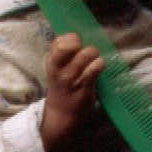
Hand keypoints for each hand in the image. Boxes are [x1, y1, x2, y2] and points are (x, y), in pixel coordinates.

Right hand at [40, 34, 103, 151]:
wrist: (62, 115)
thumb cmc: (64, 86)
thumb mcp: (58, 69)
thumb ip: (65, 53)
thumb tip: (79, 36)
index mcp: (52, 62)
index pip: (59, 42)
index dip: (71, 39)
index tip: (76, 45)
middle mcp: (59, 70)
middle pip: (69, 46)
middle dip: (81, 44)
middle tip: (86, 52)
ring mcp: (71, 79)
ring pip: (85, 55)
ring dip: (93, 54)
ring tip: (94, 60)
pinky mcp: (84, 88)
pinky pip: (93, 70)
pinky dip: (99, 64)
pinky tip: (99, 66)